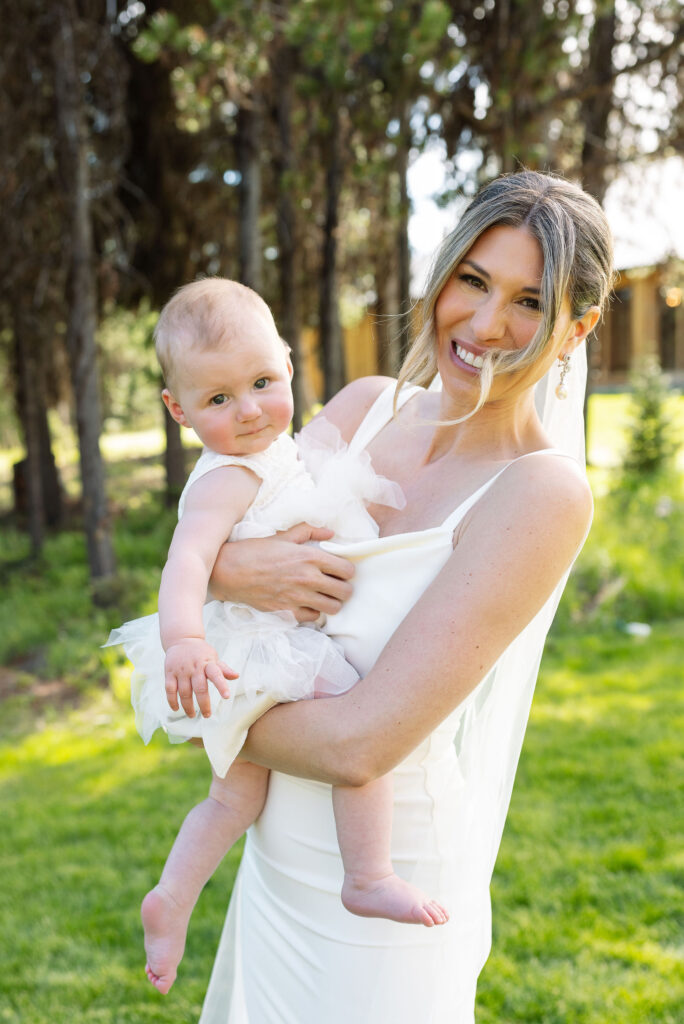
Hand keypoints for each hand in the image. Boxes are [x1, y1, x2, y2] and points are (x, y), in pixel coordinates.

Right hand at [164, 638, 237, 717]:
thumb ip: (223, 669)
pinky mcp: (169, 673)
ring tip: (192, 714)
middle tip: (207, 715)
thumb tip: (236, 676)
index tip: (226, 696)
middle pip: (200, 688)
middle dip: (204, 704)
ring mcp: (181, 670)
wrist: (182, 640)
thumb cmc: (201, 653)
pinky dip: (172, 701)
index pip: (216, 674)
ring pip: (184, 692)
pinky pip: (169, 690)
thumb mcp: (214, 658)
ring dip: (188, 706)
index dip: (221, 685)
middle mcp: (195, 667)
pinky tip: (176, 708)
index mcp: (208, 663)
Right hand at [209, 523, 354, 621]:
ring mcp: (298, 597)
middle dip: (344, 588)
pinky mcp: (288, 611)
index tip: (341, 570)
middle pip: (345, 591)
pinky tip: (308, 603)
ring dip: (332, 602)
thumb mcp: (283, 536)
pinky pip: (313, 617)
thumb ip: (309, 531)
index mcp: (310, 556)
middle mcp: (308, 578)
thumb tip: (330, 533)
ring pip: (333, 608)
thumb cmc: (255, 551)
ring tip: (325, 596)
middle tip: (336, 585)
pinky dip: (314, 612)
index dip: (347, 570)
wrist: (230, 571)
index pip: (347, 569)